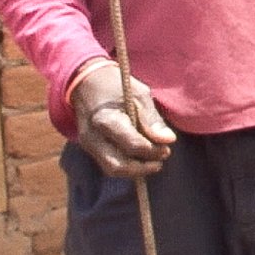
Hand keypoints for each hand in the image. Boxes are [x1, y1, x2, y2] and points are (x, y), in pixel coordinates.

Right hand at [71, 63, 174, 177]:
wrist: (86, 83)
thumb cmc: (117, 87)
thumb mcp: (139, 95)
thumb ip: (152, 119)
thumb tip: (168, 140)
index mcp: (106, 120)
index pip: (132, 145)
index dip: (152, 151)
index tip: (167, 147)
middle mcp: (93, 136)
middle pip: (118, 166)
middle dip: (143, 168)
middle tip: (161, 160)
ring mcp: (88, 144)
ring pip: (111, 169)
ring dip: (135, 171)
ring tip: (153, 161)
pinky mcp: (89, 148)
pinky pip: (107, 164)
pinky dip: (126, 166)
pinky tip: (140, 158)